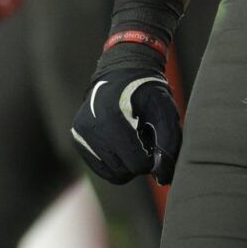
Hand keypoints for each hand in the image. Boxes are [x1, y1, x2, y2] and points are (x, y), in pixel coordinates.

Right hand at [71, 45, 180, 184]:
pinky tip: (120, 141)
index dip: (153, 158)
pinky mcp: (76, 138)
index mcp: (113, 118)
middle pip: (124, 171)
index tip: (155, 140)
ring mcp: (80, 133)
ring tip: (131, 137)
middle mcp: (92, 127)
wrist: (122, 69)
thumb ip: (169, 144)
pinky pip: (100, 167)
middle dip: (139, 159)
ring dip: (126, 161)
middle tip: (144, 138)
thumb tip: (164, 178)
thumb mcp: (166, 111)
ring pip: (112, 172)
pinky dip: (114, 161)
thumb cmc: (147, 91)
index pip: (138, 164)